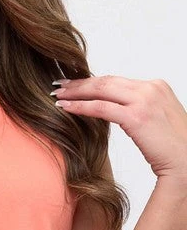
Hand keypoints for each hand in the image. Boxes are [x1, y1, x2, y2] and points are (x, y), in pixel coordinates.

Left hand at [51, 75, 186, 186]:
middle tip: (59, 85)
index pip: (117, 81)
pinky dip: (80, 107)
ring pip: (100, 90)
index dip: (94, 82)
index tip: (76, 85)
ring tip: (56, 96)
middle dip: (79, 83)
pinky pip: (100, 108)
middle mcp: (151, 88)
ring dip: (75, 92)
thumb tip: (117, 110)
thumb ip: (139, 109)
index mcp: (156, 86)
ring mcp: (144, 100)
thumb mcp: (157, 119)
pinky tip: (65, 108)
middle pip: (106, 81)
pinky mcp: (136, 116)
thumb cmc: (173, 148)